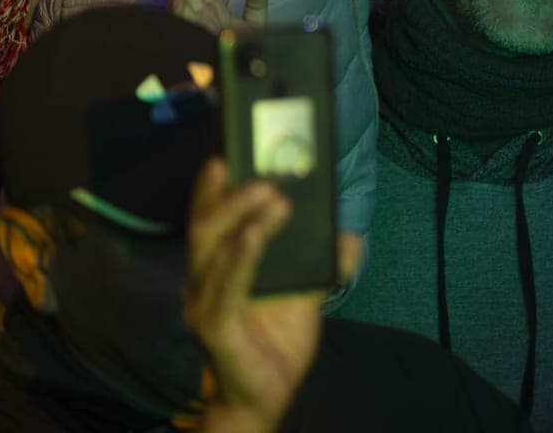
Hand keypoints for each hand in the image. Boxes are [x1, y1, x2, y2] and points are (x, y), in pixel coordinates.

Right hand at [186, 160, 344, 432]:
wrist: (267, 396)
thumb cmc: (276, 342)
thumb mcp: (306, 297)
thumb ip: (323, 266)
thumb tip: (350, 236)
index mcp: (218, 268)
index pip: (209, 221)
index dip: (212, 190)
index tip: (228, 156)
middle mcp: (203, 282)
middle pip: (206, 229)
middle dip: (233, 197)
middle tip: (266, 177)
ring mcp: (205, 306)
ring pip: (215, 253)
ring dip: (244, 220)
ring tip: (273, 198)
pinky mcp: (216, 330)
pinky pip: (226, 290)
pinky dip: (239, 260)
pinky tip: (252, 237)